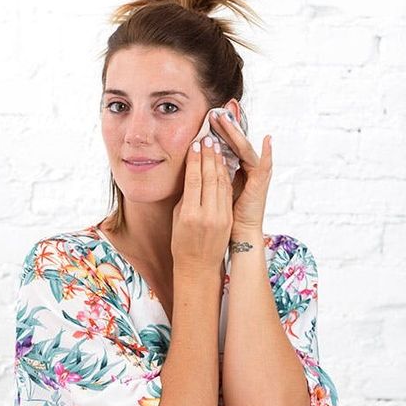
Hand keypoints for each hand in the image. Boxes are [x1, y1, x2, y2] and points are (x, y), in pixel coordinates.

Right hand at [171, 135, 233, 273]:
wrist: (198, 266)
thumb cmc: (181, 242)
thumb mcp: (177, 219)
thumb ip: (186, 198)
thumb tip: (191, 174)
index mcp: (189, 215)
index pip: (194, 180)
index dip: (195, 161)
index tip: (195, 144)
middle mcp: (206, 215)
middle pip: (209, 178)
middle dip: (208, 156)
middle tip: (207, 139)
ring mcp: (220, 218)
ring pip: (221, 184)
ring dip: (218, 163)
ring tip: (215, 147)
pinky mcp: (228, 219)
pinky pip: (226, 193)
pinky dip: (225, 177)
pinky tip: (222, 165)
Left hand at [209, 110, 271, 235]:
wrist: (238, 234)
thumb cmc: (223, 217)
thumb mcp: (213, 191)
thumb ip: (210, 177)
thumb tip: (197, 161)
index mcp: (236, 171)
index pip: (227, 147)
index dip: (219, 132)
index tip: (208, 118)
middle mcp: (248, 171)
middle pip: (236, 144)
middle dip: (227, 128)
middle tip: (215, 112)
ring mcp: (257, 176)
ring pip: (245, 150)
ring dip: (237, 134)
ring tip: (227, 118)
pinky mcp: (260, 184)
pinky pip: (264, 165)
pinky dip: (267, 152)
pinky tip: (268, 139)